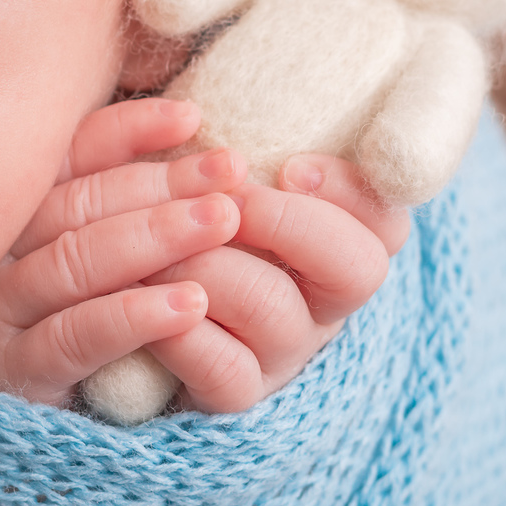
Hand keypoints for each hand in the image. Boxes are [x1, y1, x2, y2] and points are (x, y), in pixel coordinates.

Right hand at [0, 97, 246, 407]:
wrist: (46, 448)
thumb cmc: (92, 338)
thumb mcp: (113, 268)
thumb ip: (131, 209)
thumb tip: (194, 135)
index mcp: (17, 218)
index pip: (69, 157)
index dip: (129, 130)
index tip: (193, 118)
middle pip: (77, 203)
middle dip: (161, 183)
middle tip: (231, 172)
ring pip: (74, 261)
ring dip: (155, 236)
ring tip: (224, 220)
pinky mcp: (14, 376)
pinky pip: (76, 335)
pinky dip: (135, 314)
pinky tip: (192, 303)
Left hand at [139, 154, 408, 413]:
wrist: (120, 306)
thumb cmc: (174, 222)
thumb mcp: (199, 175)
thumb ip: (221, 147)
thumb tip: (196, 113)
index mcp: (331, 242)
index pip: (386, 220)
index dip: (351, 190)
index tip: (291, 166)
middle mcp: (321, 302)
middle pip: (357, 268)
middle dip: (287, 223)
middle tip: (227, 202)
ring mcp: (282, 352)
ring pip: (273, 307)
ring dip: (209, 263)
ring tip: (158, 243)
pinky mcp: (234, 393)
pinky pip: (222, 368)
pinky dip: (179, 328)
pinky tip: (142, 294)